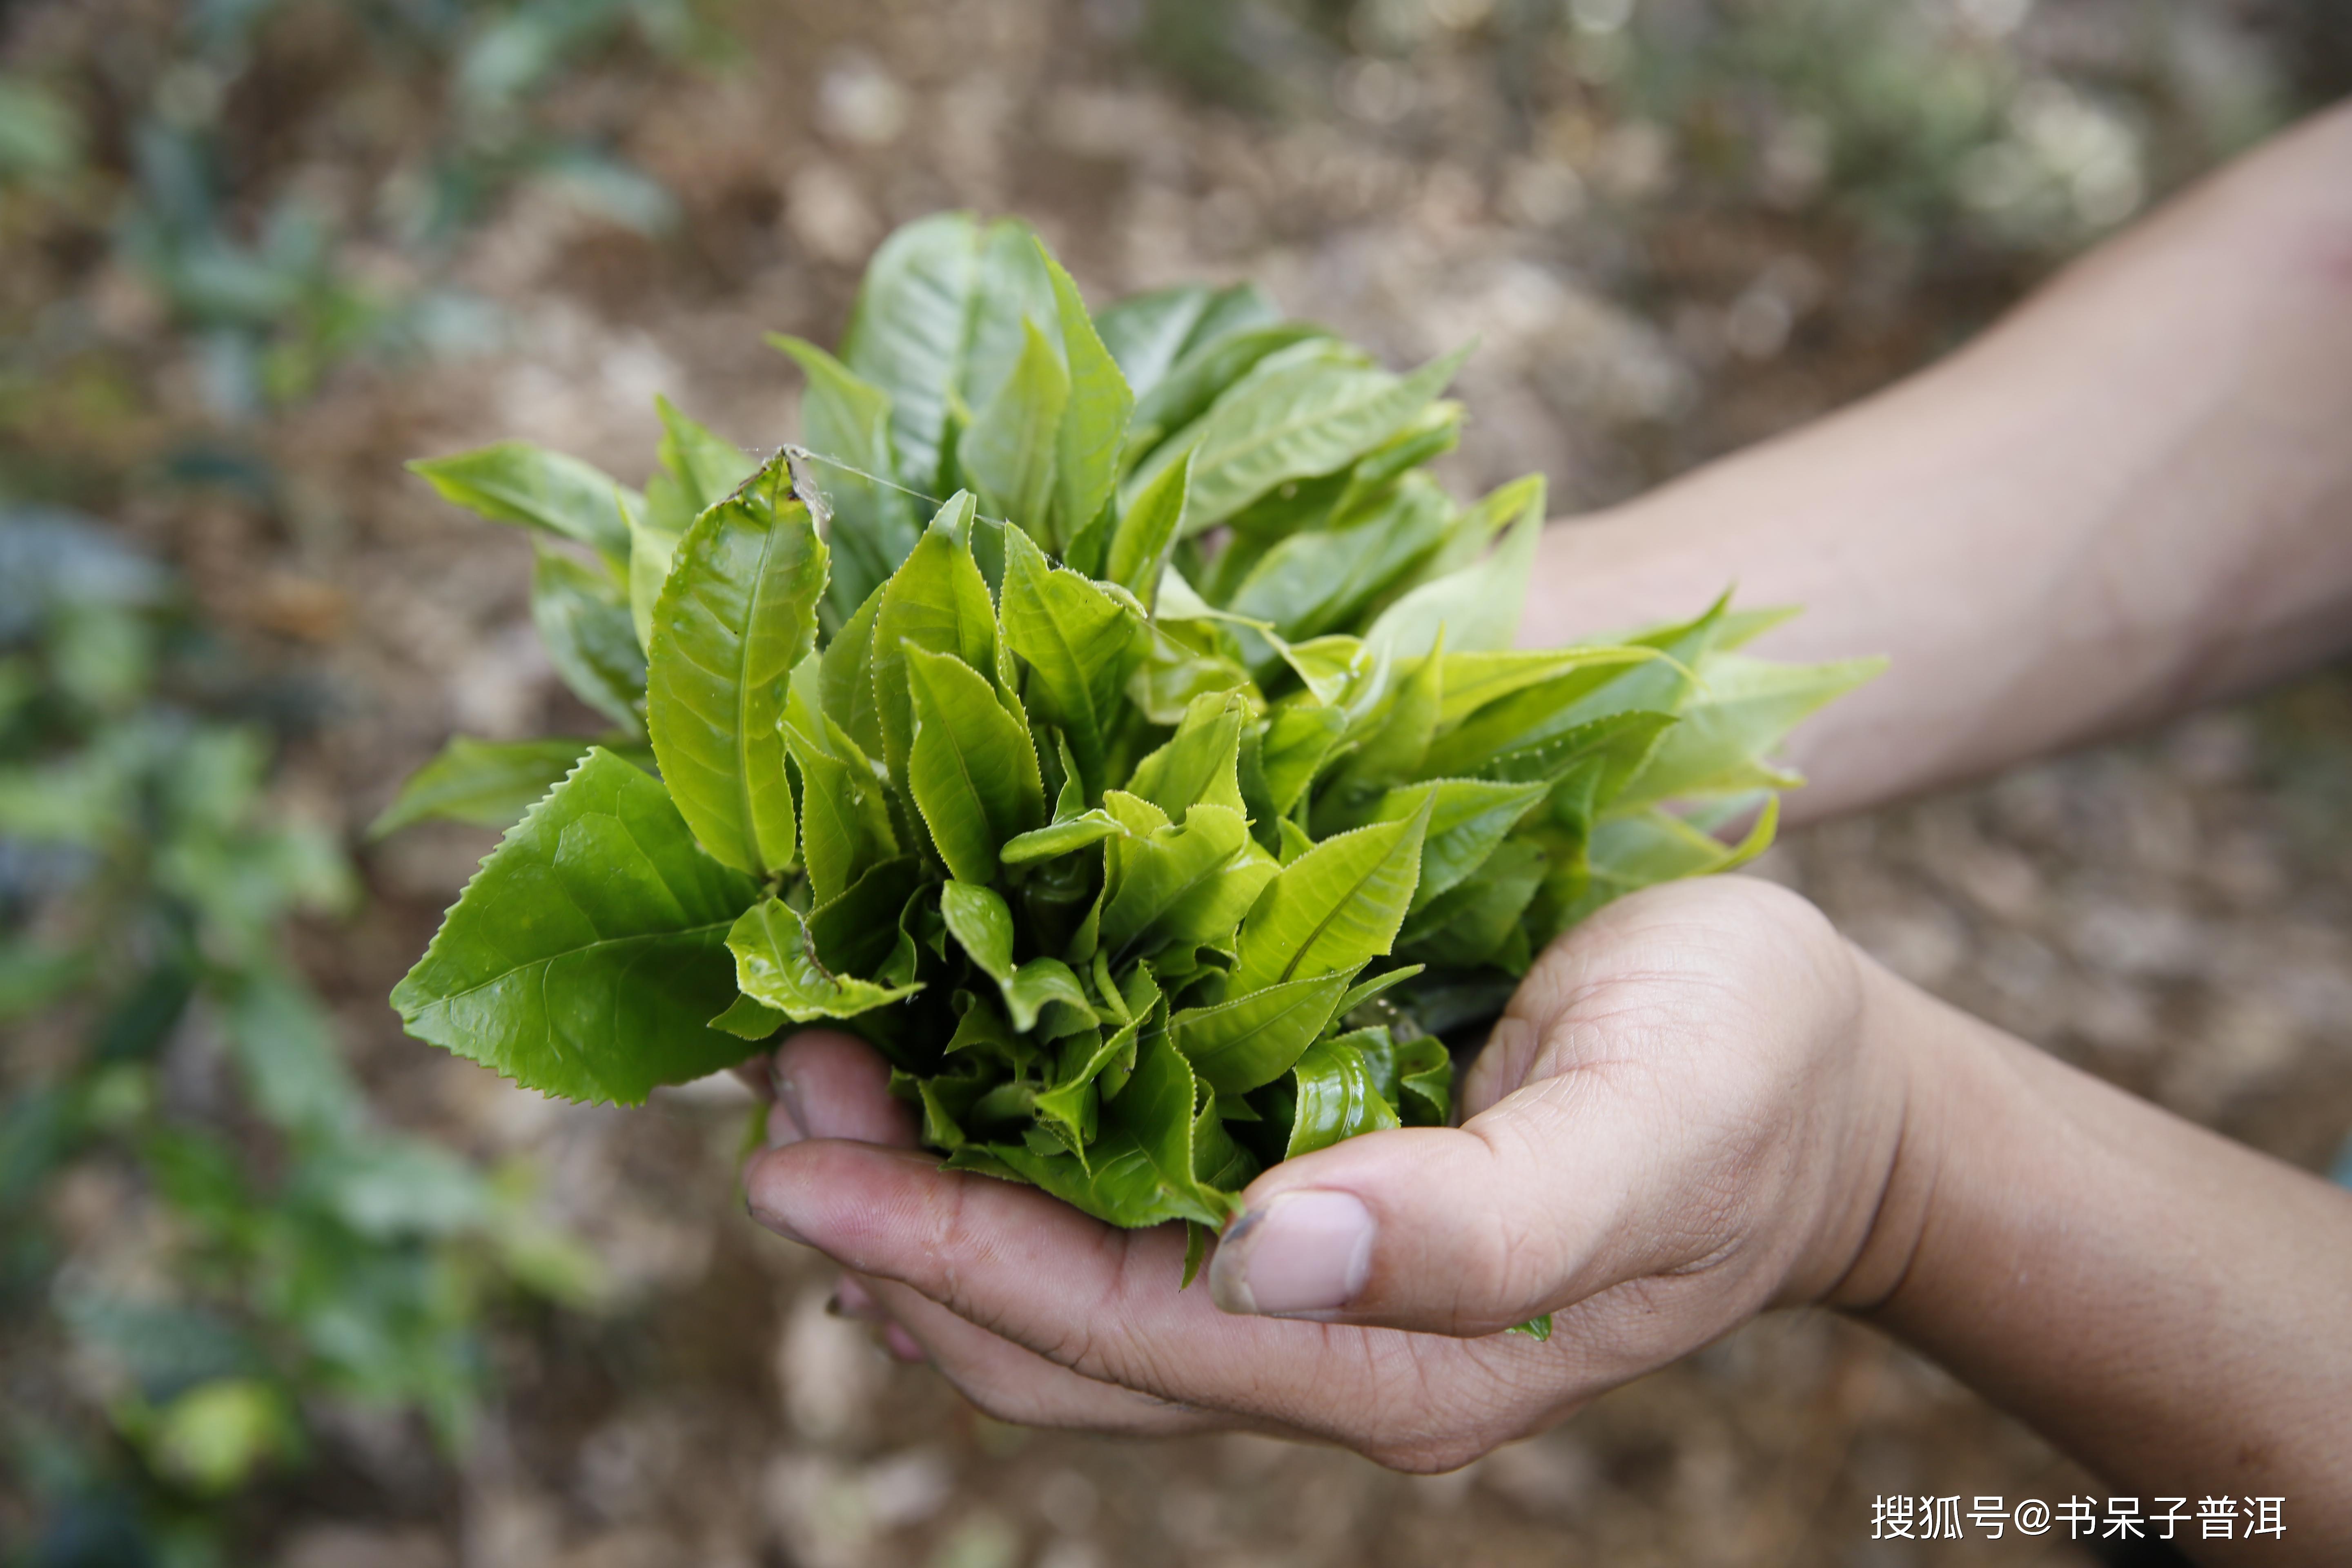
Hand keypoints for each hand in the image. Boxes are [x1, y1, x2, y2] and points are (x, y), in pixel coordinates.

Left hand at [742, 876, 1915, 1469]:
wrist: (1817, 1086)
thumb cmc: (1750, 1081)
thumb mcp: (1658, 1132)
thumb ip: (1483, 1227)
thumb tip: (1270, 1254)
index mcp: (1395, 1353)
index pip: (1120, 1331)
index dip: (945, 1255)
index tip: (793, 1169)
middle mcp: (1319, 1335)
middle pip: (1051, 1327)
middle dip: (892, 1225)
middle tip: (771, 1086)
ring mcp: (1298, 1278)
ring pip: (1056, 1279)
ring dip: (920, 1189)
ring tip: (810, 1075)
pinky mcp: (1293, 1198)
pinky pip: (1107, 1208)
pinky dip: (999, 1150)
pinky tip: (935, 1073)